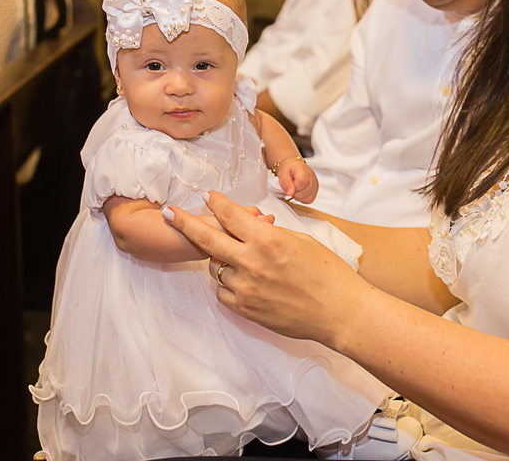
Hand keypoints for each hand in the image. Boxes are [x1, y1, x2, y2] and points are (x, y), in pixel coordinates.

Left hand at [166, 191, 366, 346]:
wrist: (339, 312)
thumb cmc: (328, 273)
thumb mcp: (302, 241)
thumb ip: (270, 234)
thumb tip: (251, 229)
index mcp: (268, 240)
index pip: (231, 215)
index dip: (216, 203)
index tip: (206, 196)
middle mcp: (252, 262)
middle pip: (207, 239)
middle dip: (185, 223)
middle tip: (169, 213)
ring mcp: (246, 288)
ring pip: (215, 267)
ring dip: (220, 258)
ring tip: (238, 258)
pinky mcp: (246, 309)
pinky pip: (223, 291)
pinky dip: (228, 283)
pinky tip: (242, 279)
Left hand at [276, 157, 317, 203]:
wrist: (292, 166)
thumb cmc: (288, 168)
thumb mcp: (282, 173)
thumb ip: (285, 183)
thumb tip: (290, 193)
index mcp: (304, 170)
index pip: (302, 183)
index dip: (294, 187)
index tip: (290, 184)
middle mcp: (312, 176)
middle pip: (306, 192)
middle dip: (296, 193)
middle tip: (291, 187)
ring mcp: (315, 183)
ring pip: (309, 197)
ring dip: (299, 197)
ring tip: (295, 190)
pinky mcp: (315, 189)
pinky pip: (310, 199)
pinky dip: (303, 199)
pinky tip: (299, 193)